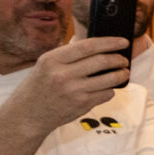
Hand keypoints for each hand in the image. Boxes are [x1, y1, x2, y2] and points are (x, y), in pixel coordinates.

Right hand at [0, 38, 132, 141]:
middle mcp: (62, 74)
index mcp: (52, 59)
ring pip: (109, 79)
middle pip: (101, 61)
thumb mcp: (47, 64)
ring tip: (123, 72)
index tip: (122, 41)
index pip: (87, 46)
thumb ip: (70, 54)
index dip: (109, 42)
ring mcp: (74, 90)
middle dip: (118, 59)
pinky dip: (111, 89)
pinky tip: (108, 87)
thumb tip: (99, 45)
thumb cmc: (41, 85)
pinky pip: (106, 94)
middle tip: (124, 59)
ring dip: (121, 74)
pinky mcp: (82, 104)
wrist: (29, 113)